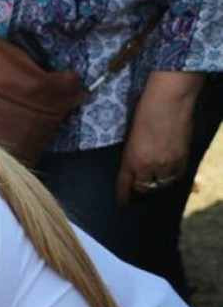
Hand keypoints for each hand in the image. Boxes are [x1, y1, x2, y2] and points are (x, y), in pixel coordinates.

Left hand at [116, 71, 204, 205]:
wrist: (168, 101)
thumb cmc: (144, 112)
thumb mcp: (130, 136)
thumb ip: (132, 152)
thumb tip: (135, 164)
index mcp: (130, 159)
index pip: (124, 186)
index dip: (124, 198)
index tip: (123, 205)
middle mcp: (148, 165)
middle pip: (144, 188)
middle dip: (141, 188)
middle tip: (141, 186)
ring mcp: (167, 163)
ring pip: (162, 183)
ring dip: (158, 182)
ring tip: (157, 176)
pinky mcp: (183, 157)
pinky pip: (178, 175)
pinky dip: (174, 175)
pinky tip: (171, 170)